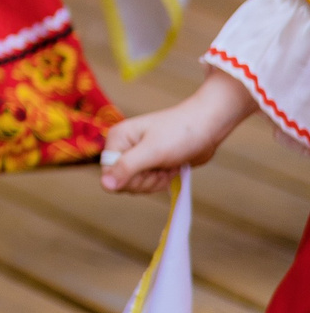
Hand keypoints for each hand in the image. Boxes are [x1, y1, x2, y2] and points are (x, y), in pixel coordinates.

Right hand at [100, 69, 255, 193]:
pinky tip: (171, 167)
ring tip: (168, 164)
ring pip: (136, 185)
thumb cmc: (181, 133)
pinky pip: (148, 183)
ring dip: (156, 180)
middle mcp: (123, 148)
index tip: (149, 168)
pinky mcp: (150, 164)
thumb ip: (126, 167)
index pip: (109, 173)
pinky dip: (162, 180)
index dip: (129, 178)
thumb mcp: (153, 151)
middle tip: (161, 165)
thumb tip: (104, 186)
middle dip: (146, 179)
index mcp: (117, 139)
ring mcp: (137, 156)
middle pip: (122, 181)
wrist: (208, 126)